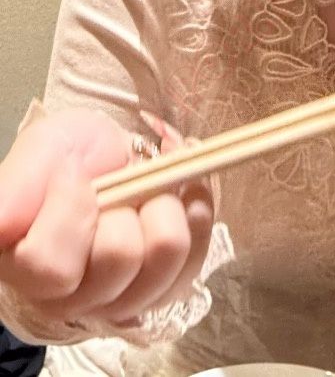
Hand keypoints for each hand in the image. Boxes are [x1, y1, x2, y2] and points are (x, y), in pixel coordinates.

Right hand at [0, 108, 213, 325]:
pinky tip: (181, 190)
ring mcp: (124, 298)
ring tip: (148, 186)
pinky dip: (196, 208)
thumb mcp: (40, 153)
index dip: (71, 210)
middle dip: (125, 201)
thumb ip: (18, 188)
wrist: (110, 156)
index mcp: (25, 269)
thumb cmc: (71, 156)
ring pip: (166, 252)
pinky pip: (199, 251)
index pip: (49, 265)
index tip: (74, 171)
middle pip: (119, 257)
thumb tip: (3, 228)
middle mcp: (73, 298)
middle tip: (115, 181)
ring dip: (164, 204)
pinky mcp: (169, 287)